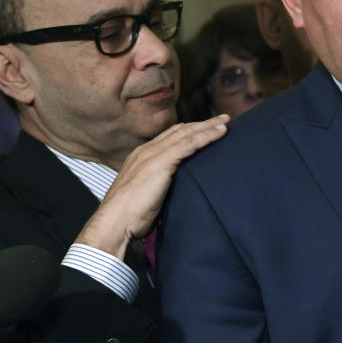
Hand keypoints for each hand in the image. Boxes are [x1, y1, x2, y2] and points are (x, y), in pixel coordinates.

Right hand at [75, 114, 229, 258]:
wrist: (115, 223)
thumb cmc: (130, 217)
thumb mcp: (146, 195)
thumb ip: (157, 186)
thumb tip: (173, 191)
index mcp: (141, 157)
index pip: (169, 137)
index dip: (189, 131)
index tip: (205, 128)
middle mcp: (146, 151)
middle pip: (180, 131)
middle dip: (202, 123)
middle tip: (222, 119)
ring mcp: (153, 155)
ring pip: (186, 133)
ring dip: (208, 126)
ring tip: (226, 122)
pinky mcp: (160, 162)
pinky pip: (189, 144)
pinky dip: (206, 136)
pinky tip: (220, 133)